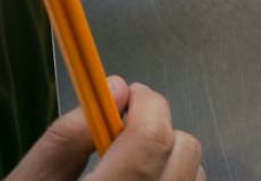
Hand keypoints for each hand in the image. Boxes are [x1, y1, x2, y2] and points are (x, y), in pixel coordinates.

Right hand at [7, 77, 203, 180]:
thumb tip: (115, 88)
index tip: (129, 96)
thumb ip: (65, 138)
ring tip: (127, 168)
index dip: (146, 105)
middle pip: (183, 153)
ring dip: (169, 159)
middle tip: (122, 132)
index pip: (151, 140)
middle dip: (158, 129)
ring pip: (194, 174)